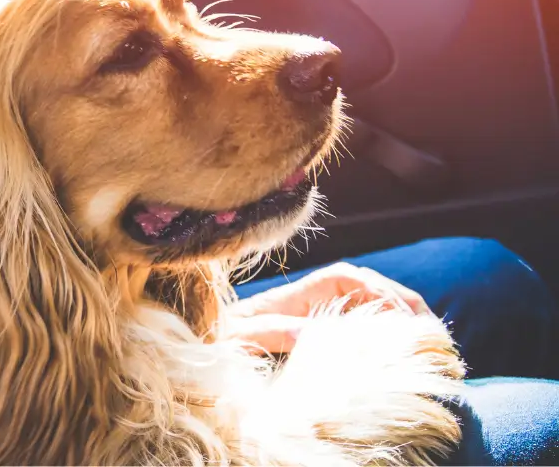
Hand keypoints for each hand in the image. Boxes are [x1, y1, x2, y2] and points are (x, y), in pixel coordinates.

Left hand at [224, 262, 432, 354]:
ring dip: (403, 322)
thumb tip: (312, 331)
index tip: (396, 314)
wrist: (205, 357)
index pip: (345, 277)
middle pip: (369, 290)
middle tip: (431, 328)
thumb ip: (272, 331)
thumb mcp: (239, 336)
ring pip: (372, 311)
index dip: (375, 289)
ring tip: (431, 341)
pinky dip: (390, 342)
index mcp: (296, 295)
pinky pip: (365, 336)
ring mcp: (322, 323)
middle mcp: (313, 304)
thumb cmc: (219, 343)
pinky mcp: (325, 347)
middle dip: (403, 303)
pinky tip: (409, 358)